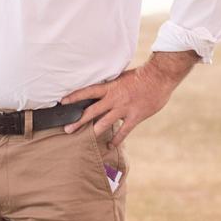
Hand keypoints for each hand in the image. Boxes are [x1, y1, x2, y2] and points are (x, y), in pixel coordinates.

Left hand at [61, 51, 198, 147]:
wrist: (159, 77)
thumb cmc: (141, 75)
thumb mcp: (121, 77)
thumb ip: (112, 85)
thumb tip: (103, 90)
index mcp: (109, 87)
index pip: (87, 92)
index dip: (74, 96)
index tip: (62, 102)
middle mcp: (113, 99)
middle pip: (91, 111)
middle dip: (78, 120)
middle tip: (67, 129)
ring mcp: (123, 109)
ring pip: (104, 123)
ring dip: (93, 131)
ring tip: (84, 139)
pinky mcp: (134, 117)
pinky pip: (123, 131)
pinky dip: (116, 139)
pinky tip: (110, 145)